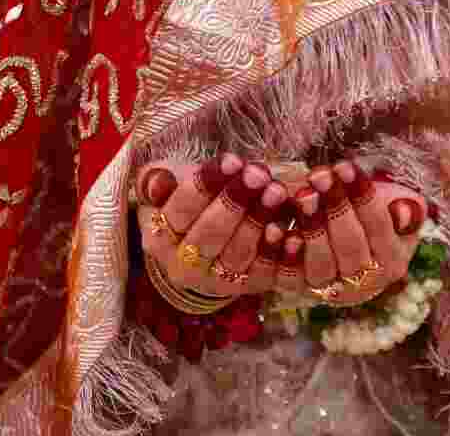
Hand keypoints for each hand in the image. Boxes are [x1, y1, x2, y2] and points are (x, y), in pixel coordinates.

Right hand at [136, 154, 288, 297]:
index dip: (205, 185)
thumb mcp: (166, 191)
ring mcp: (217, 282)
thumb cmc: (189, 210)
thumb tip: (160, 180)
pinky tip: (292, 234)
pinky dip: (280, 256)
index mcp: (159, 238)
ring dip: (259, 222)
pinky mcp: (250, 288)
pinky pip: (266, 274)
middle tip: (258, 175)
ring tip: (276, 192)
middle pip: (209, 234)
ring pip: (238, 254)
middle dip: (235, 202)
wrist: (202, 254)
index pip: (180, 211)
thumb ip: (156, 181)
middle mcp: (183, 266)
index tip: (231, 161)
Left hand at [278, 159, 426, 306]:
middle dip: (335, 208)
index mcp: (392, 259)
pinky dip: (282, 255)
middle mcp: (364, 281)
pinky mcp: (299, 292)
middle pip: (351, 246)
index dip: (362, 197)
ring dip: (311, 229)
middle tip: (319, 177)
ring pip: (321, 265)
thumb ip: (403, 207)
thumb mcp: (390, 206)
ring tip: (302, 196)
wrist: (335, 242)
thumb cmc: (364, 215)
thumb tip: (404, 211)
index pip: (379, 227)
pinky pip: (289, 278)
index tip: (345, 167)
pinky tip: (275, 228)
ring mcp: (331, 290)